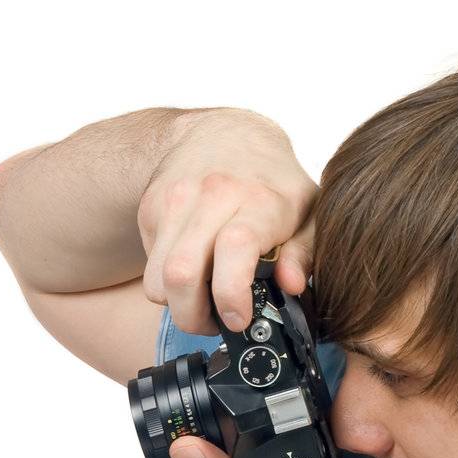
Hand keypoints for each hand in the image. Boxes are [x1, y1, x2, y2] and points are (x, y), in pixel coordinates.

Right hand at [138, 109, 317, 336]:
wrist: (224, 134)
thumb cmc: (273, 182)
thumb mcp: (308, 212)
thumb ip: (305, 252)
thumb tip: (292, 285)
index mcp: (258, 199)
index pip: (235, 247)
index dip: (231, 293)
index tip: (238, 318)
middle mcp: (212, 195)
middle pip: (181, 274)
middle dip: (194, 316)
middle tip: (216, 323)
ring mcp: (175, 200)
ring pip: (156, 278)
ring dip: (176, 304)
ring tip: (202, 301)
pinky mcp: (151, 208)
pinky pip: (150, 265)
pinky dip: (166, 282)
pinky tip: (192, 270)